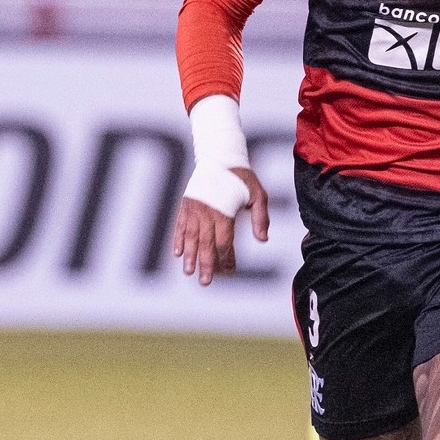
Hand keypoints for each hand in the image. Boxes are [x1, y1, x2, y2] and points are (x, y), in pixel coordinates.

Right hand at [171, 168, 268, 285]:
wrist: (220, 157)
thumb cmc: (243, 178)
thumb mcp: (259, 195)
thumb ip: (261, 218)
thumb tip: (262, 240)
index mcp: (224, 212)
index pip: (224, 242)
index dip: (226, 258)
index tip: (229, 272)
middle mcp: (206, 212)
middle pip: (205, 243)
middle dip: (205, 264)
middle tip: (205, 282)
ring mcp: (193, 209)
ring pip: (189, 237)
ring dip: (189, 256)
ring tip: (188, 272)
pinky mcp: (185, 205)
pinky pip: (179, 225)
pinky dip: (177, 240)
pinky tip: (176, 253)